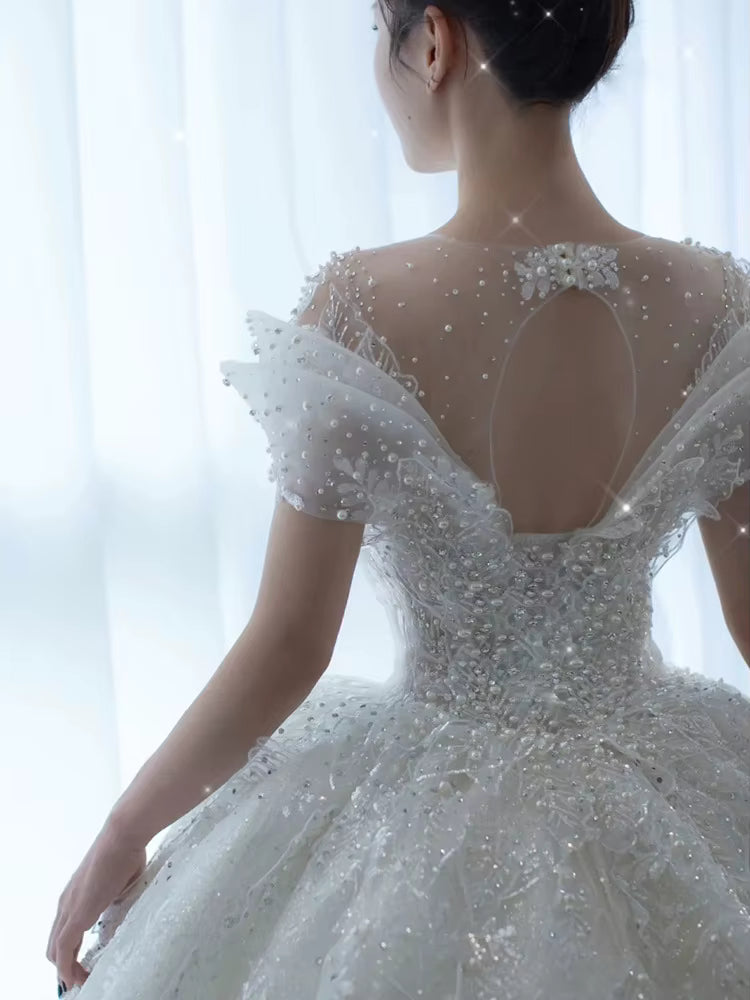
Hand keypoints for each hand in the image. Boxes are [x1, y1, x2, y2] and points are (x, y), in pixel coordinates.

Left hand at [46, 821, 146, 990]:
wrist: (123, 835)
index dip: (71, 952)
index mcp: (77, 895)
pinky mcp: (77, 914)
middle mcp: (66, 903)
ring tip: (82, 981)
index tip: (83, 966)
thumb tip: (118, 908)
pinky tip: (77, 977)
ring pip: (55, 949)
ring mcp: (69, 908)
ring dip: (67, 970)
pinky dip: (67, 968)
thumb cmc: (126, 852)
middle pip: (55, 944)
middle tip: (84, 977)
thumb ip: (114, 899)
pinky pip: (63, 949)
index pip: (65, 931)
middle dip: (66, 966)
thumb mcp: (120, 883)